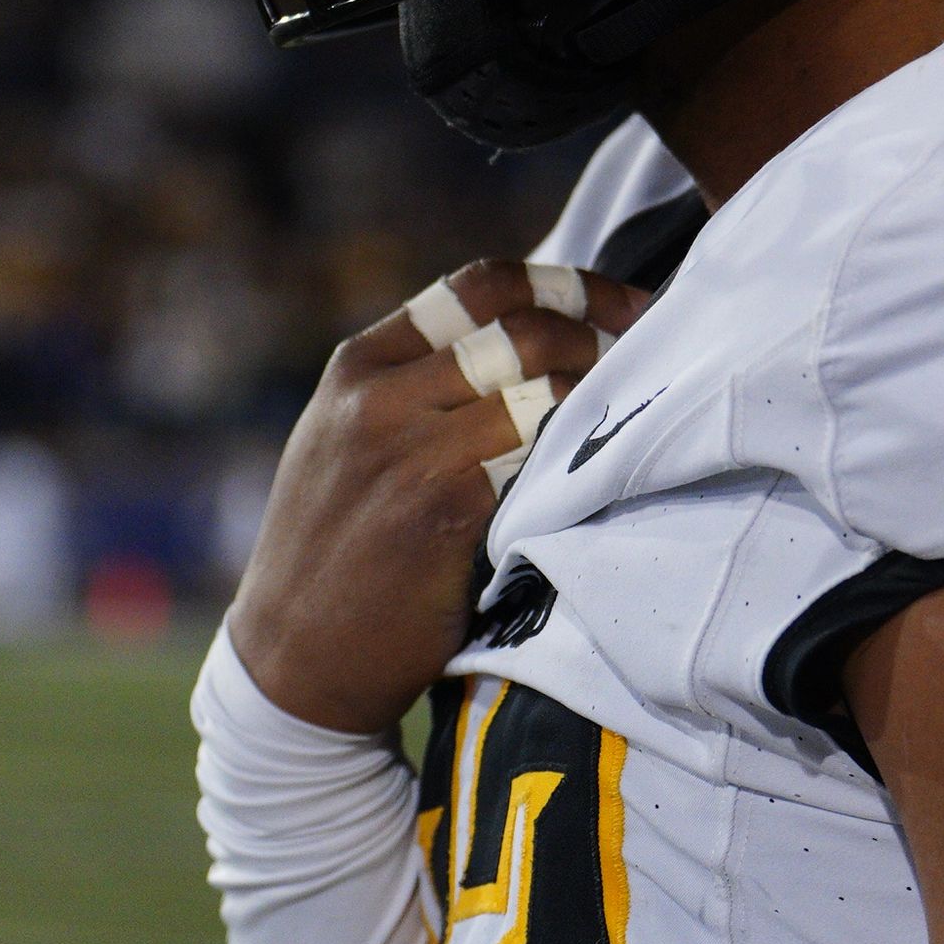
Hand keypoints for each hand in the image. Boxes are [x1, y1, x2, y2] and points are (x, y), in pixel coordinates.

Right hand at [224, 259, 648, 735]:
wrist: (292, 658)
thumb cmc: (333, 547)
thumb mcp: (348, 438)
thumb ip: (416, 385)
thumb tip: (530, 341)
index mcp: (359, 366)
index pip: (480, 285)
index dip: (568, 285)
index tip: (623, 304)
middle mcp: (379, 398)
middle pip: (521, 328)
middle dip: (603, 333)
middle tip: (651, 354)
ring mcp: (411, 454)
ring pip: (540, 391)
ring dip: (602, 397)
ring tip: (641, 409)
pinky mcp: (445, 512)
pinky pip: (538, 461)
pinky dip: (580, 458)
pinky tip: (607, 467)